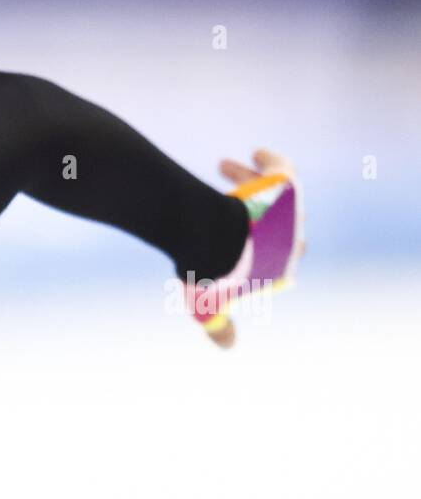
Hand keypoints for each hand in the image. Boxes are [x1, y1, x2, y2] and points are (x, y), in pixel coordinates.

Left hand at [203, 148, 305, 349]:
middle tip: (234, 205)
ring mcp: (288, 212)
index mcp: (280, 266)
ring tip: (224, 167)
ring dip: (252, 180)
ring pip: (275, 193)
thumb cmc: (207, 273)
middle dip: (262, 216)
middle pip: (281, 223)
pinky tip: (255, 152)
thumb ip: (218, 324)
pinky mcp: (284, 187)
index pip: (282, 259)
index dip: (264, 254)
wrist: (207, 237)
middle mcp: (291, 238)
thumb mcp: (207, 305)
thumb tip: (229, 346)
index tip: (241, 248)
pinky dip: (270, 161)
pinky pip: (282, 170)